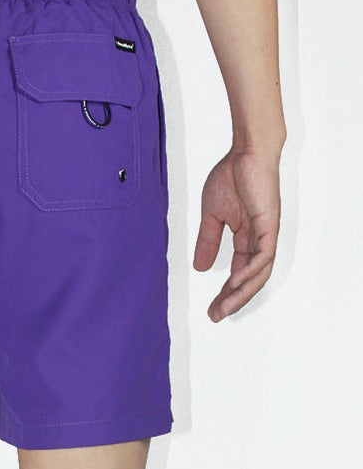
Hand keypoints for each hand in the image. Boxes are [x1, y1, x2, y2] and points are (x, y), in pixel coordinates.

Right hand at [193, 145, 281, 321]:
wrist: (246, 153)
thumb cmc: (232, 176)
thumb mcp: (212, 215)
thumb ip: (207, 241)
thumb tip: (200, 266)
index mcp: (246, 238)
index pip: (238, 273)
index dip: (226, 292)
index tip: (211, 307)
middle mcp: (259, 240)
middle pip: (250, 279)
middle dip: (232, 300)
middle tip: (216, 315)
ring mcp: (266, 234)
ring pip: (259, 273)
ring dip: (241, 292)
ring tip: (224, 306)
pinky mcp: (269, 226)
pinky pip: (263, 256)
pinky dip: (251, 271)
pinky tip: (236, 282)